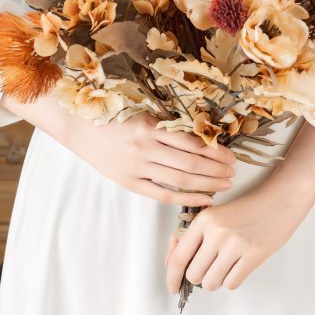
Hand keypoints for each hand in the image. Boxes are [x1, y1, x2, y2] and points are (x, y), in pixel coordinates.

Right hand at [62, 114, 236, 206]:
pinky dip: (187, 198)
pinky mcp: (130, 182)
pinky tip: (205, 200)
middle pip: (191, 164)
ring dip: (207, 183)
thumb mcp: (143, 114)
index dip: (216, 151)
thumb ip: (169, 126)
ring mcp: (137, 167)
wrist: (80, 128)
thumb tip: (204, 138)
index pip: (192, 143)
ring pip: (181, 180)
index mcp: (151, 127)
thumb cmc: (114, 117)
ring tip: (225, 184)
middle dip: (217, 169)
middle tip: (234, 171)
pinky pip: (164, 194)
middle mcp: (145, 148)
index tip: (231, 155)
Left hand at [165, 171, 314, 297]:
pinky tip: (239, 266)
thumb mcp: (216, 215)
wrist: (280, 199)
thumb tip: (173, 262)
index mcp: (204, 220)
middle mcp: (217, 232)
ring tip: (226, 266)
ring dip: (216, 280)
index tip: (172, 287)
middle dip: (200, 276)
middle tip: (211, 267)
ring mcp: (235, 245)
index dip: (171, 277)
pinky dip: (232, 280)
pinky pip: (231, 283)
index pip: (178, 256)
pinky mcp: (253, 255)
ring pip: (211, 283)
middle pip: (193, 274)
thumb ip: (195, 237)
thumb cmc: (248, 208)